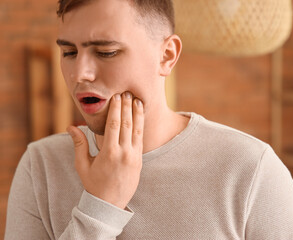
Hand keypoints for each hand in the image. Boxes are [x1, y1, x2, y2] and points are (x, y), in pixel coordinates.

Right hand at [67, 92, 143, 208]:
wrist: (110, 204)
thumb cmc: (94, 184)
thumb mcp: (83, 165)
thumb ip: (79, 144)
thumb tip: (71, 126)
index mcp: (109, 153)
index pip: (114, 125)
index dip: (116, 109)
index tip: (117, 96)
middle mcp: (124, 153)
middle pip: (126, 124)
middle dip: (127, 107)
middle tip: (127, 92)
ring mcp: (134, 156)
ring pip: (137, 130)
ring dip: (137, 113)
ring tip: (137, 99)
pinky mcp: (140, 160)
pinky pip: (141, 139)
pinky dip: (141, 125)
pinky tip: (140, 116)